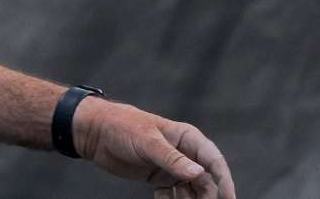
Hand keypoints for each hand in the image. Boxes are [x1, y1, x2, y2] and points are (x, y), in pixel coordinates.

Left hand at [73, 97, 235, 198]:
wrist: (95, 132)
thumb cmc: (122, 127)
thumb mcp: (148, 142)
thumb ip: (172, 158)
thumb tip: (199, 174)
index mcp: (187, 137)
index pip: (213, 161)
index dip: (224, 181)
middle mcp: (184, 153)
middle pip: (205, 180)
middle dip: (206, 196)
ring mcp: (172, 166)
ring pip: (191, 190)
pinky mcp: (159, 177)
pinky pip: (174, 195)